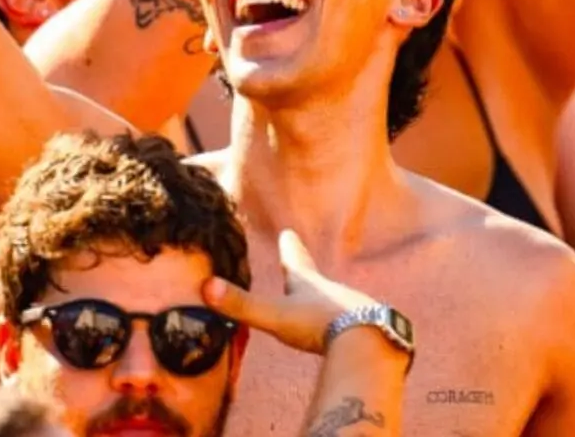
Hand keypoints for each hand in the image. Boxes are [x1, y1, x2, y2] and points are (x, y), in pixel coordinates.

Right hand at [202, 229, 387, 355]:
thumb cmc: (320, 325)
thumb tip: (206, 287)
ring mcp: (352, 308)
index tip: (289, 233)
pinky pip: (352, 322)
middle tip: (301, 255)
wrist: (368, 342)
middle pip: (314, 278)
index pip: (295, 262)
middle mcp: (332, 291)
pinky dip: (343, 323)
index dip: (289, 249)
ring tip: (320, 302)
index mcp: (308, 284)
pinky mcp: (368, 328)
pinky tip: (347, 334)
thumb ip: (242, 305)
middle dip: (305, 269)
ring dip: (324, 298)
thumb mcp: (276, 316)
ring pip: (334, 299)